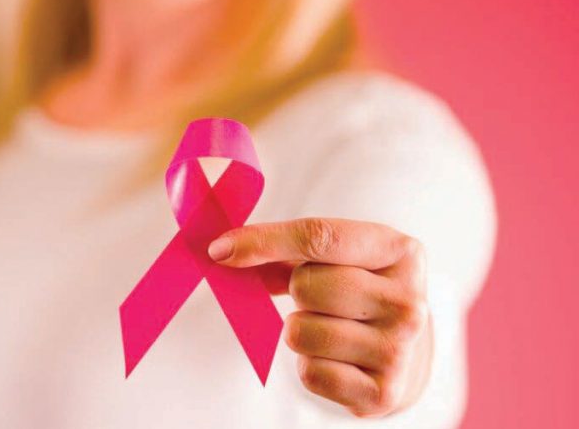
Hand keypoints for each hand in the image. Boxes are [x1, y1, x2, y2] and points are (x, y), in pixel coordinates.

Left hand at [208, 218, 432, 417]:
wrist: (408, 352)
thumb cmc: (360, 291)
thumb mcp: (341, 257)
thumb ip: (285, 247)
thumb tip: (224, 251)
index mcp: (401, 252)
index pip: (319, 237)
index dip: (264, 241)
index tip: (221, 249)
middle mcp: (409, 301)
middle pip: (305, 286)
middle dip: (297, 292)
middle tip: (321, 300)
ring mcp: (399, 350)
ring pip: (299, 332)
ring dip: (300, 331)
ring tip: (330, 329)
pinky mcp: (382, 393)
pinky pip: (309, 373)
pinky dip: (310, 366)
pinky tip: (336, 359)